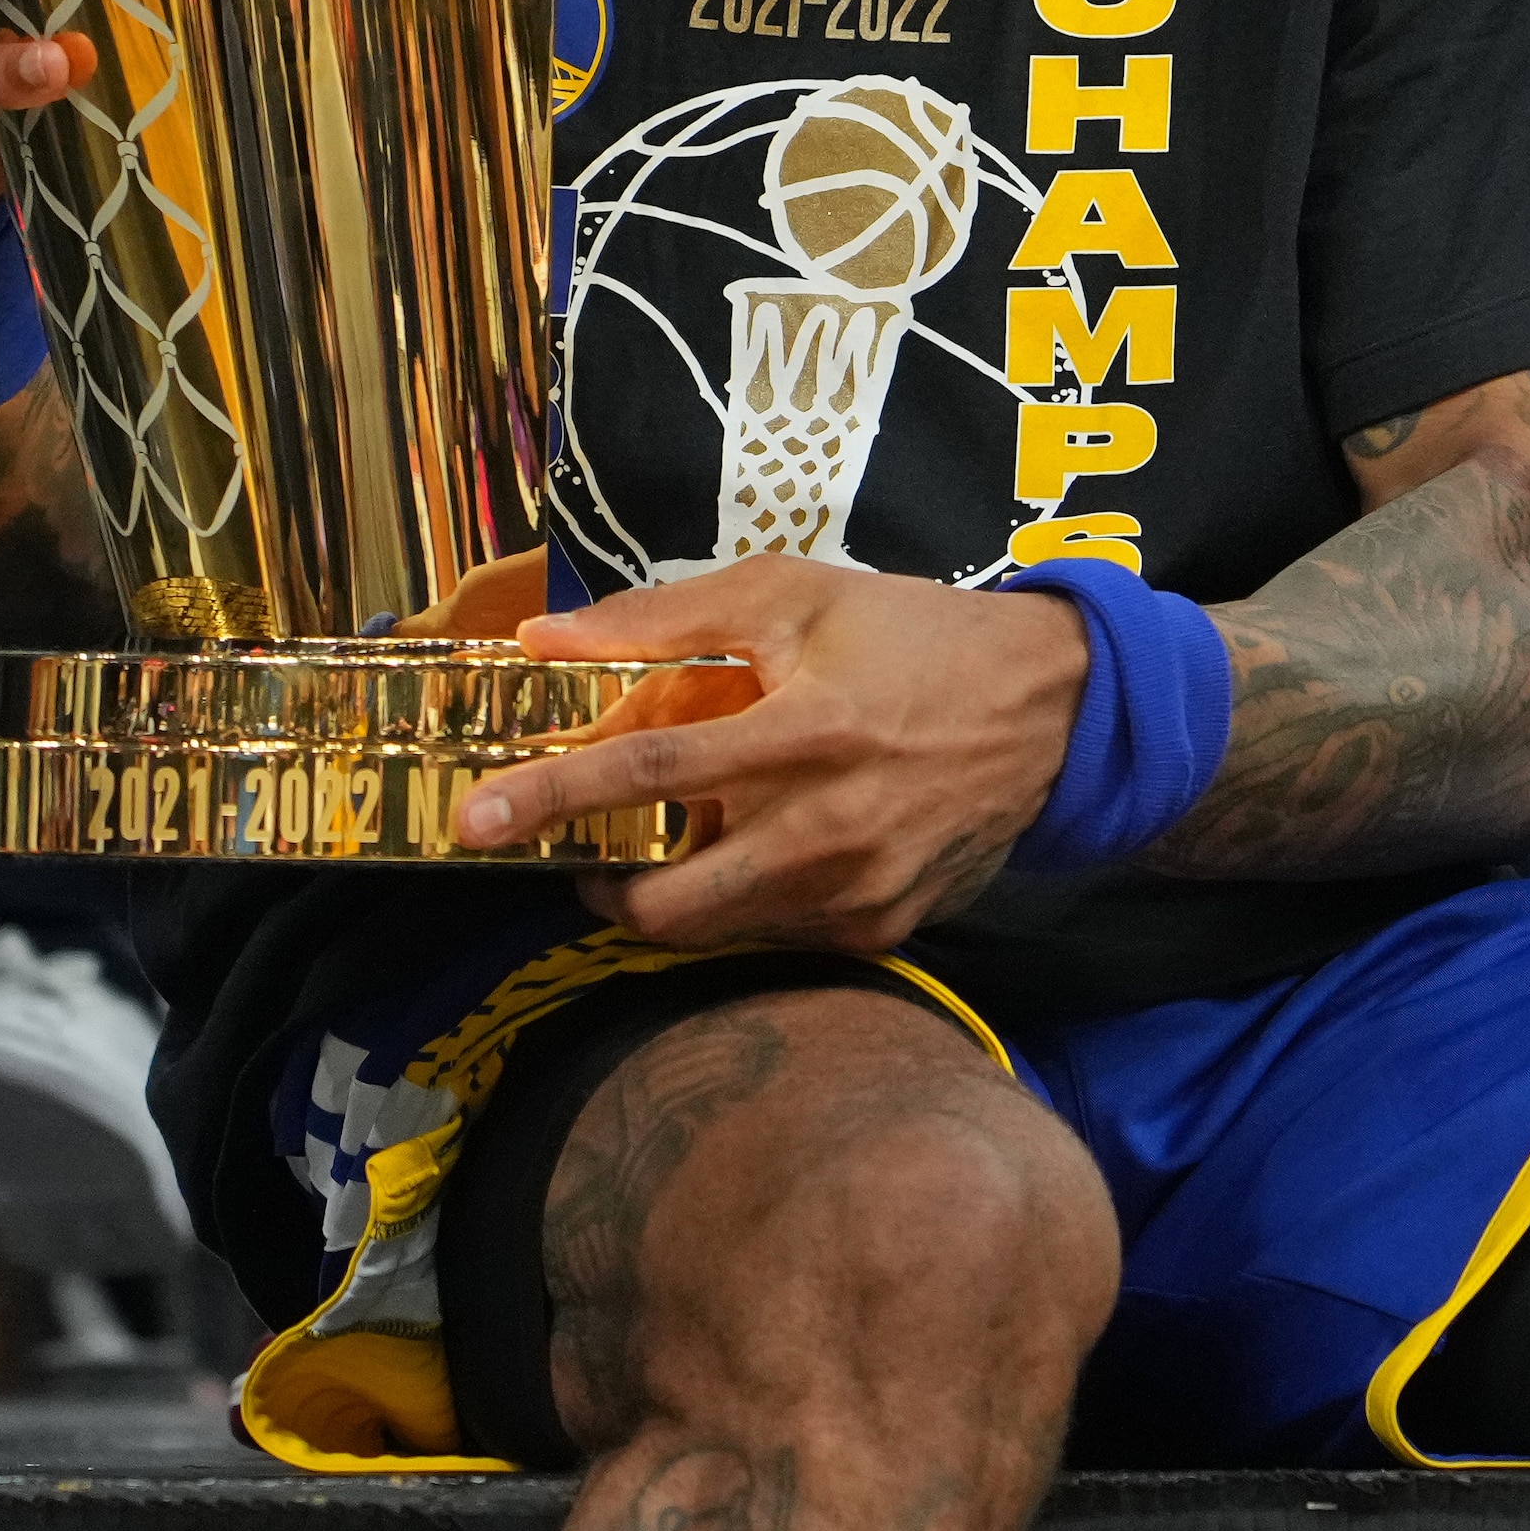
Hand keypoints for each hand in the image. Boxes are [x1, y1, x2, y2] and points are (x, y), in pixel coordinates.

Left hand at [450, 558, 1090, 953]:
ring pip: (715, 930)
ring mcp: (860, 891)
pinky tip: (766, 849)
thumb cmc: (911, 635)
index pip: (651, 771)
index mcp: (807, 729)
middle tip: (586, 854)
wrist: (1054, 707)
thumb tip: (546, 640)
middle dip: (602, 889)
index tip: (475, 821)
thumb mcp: (793, 594)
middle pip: (670, 902)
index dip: (553, 797)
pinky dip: (744, 902)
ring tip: (685, 838)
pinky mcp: (884, 931)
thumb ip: (665, 620)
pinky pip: (774, 936)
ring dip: (672, 895)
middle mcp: (832, 826)